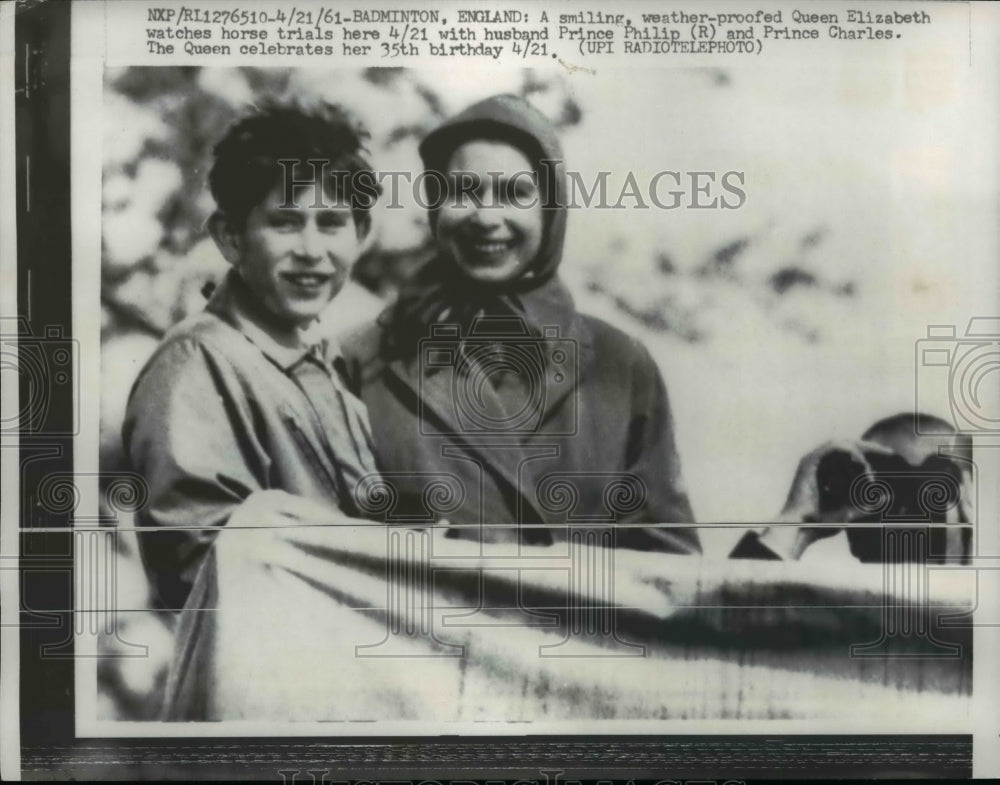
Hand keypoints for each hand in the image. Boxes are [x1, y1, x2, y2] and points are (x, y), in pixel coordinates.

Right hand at [762, 439, 895, 559]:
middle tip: (888, 453)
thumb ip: (868, 505)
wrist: (801, 528)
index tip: (890, 457)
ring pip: (843, 444)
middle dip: (870, 448)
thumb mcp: (851, 511)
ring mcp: (813, 460)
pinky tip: (860, 466)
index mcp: (826, 472)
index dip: (871, 453)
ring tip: (868, 471)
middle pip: (848, 445)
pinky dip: (850, 453)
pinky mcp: (810, 461)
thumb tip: (888, 497)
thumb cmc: (822, 524)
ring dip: (860, 454)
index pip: (851, 454)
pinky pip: (834, 448)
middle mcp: (819, 463)